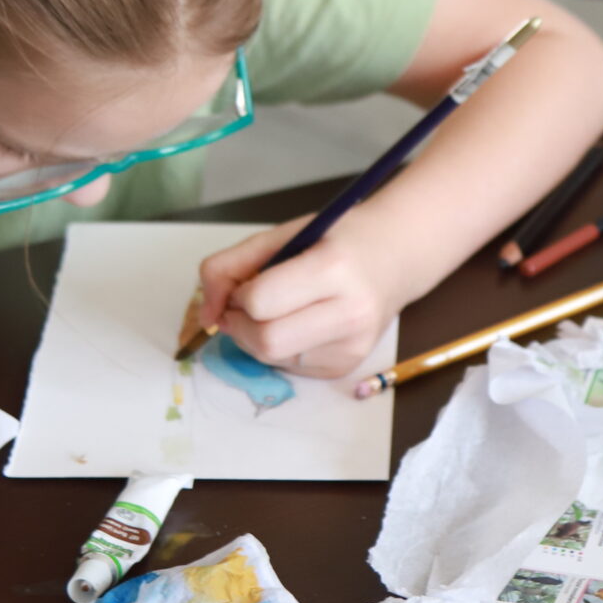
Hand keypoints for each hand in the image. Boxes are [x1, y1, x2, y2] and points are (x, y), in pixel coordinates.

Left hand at [195, 215, 410, 379]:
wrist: (396, 257)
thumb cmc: (337, 239)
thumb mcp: (283, 235)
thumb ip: (230, 265)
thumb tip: (206, 315)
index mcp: (333, 269)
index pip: (259, 302)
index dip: (238, 295)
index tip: (245, 282)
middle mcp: (349, 313)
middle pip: (265, 341)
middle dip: (240, 325)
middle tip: (246, 304)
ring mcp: (351, 347)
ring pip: (272, 359)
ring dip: (256, 338)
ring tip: (276, 310)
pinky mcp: (346, 367)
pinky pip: (289, 367)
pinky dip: (279, 348)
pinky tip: (298, 323)